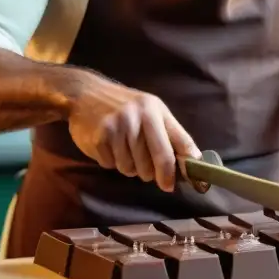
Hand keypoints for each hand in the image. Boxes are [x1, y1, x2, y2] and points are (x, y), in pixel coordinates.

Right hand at [68, 79, 200, 192]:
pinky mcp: (99, 138)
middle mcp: (138, 116)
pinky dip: (111, 162)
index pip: (177, 145)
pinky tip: (108, 146)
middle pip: (152, 164)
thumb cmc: (125, 105)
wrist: (85, 93)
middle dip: (150, 173)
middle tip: (143, 165)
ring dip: (129, 166)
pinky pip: (111, 166)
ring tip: (122, 149)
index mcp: (155, 110)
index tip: (173, 185)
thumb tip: (193, 161)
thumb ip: (172, 134)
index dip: (178, 169)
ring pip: (131, 169)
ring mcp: (117, 127)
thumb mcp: (152, 110)